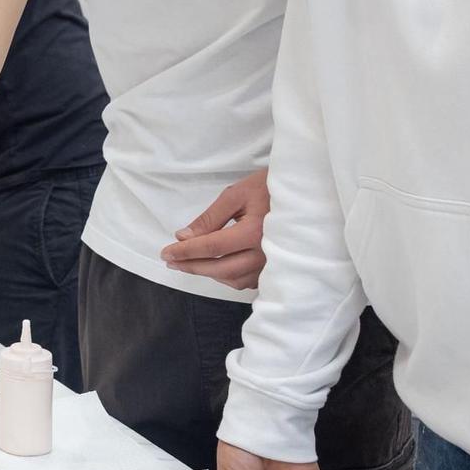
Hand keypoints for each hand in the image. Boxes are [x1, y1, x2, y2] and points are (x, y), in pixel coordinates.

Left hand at [160, 168, 268, 290]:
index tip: (166, 253)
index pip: (212, 247)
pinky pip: (248, 281)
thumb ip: (210, 218)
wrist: (302, 194)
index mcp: (254, 232)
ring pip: (233, 279)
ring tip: (190, 264)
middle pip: (220, 269)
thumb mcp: (237, 194)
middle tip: (171, 261)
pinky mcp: (277, 269)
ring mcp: (273, 265)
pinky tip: (216, 267)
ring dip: (209, 274)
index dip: (186, 252)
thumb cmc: (269, 188)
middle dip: (191, 266)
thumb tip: (184, 236)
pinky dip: (228, 277)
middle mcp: (265, 254)